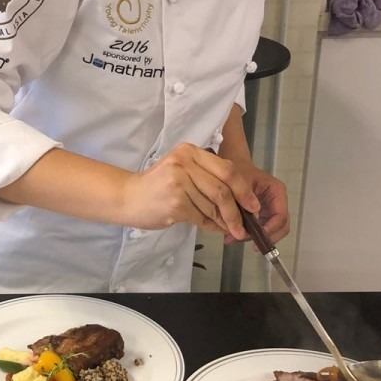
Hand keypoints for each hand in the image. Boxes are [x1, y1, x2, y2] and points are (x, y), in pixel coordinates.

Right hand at [121, 143, 261, 239]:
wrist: (127, 197)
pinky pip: (201, 217)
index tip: (253, 205)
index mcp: (189, 151)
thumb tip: (240, 199)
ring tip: (230, 229)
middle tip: (245, 224)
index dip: (244, 189)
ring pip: (213, 206)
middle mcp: (184, 163)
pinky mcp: (175, 203)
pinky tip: (213, 229)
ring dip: (225, 221)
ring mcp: (178, 183)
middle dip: (238, 210)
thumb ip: (207, 177)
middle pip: (223, 189)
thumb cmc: (157, 186)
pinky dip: (211, 226)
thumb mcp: (181, 170)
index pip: (227, 169)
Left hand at [222, 162, 288, 245]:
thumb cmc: (235, 171)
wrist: (229, 168)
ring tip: (235, 239)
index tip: (257, 238)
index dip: (271, 229)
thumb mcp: (238, 184)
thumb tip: (247, 226)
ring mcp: (270, 210)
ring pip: (271, 231)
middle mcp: (277, 202)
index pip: (281, 216)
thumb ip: (243, 203)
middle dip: (266, 237)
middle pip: (280, 227)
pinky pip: (260, 229)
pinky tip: (233, 236)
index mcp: (276, 192)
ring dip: (256, 238)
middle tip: (249, 244)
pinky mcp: (262, 215)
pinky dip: (249, 235)